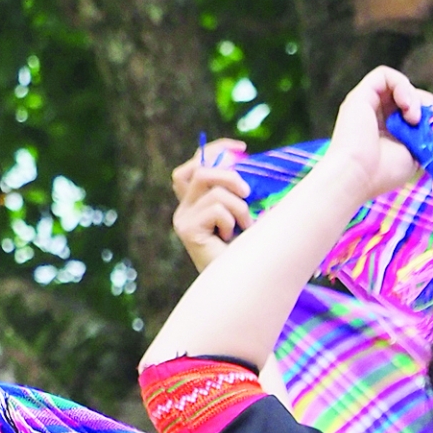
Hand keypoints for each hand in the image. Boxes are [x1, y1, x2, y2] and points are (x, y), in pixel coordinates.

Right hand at [171, 138, 251, 268]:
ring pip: (213, 190)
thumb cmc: (250, 250)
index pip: (196, 163)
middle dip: (229, 176)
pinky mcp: (187, 230)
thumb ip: (239, 190)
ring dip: (238, 207)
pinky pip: (216, 209)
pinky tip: (232, 239)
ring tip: (245, 227)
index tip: (242, 149)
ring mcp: (183, 219)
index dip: (215, 150)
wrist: (245, 284)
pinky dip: (232, 221)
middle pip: (200, 170)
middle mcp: (184, 209)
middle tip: (248, 194)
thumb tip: (247, 159)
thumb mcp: (246, 212)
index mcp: (196, 201)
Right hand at [323, 64, 432, 200]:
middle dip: (423, 102)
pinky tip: (406, 105)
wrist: (358, 175)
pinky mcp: (360, 95)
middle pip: (406, 94)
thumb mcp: (415, 152)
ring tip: (414, 118)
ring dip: (413, 96)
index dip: (429, 110)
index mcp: (388, 131)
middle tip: (430, 118)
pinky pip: (384, 74)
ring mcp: (367, 104)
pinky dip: (401, 85)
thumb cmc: (385, 171)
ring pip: (396, 84)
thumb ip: (426, 133)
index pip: (412, 109)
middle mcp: (376, 115)